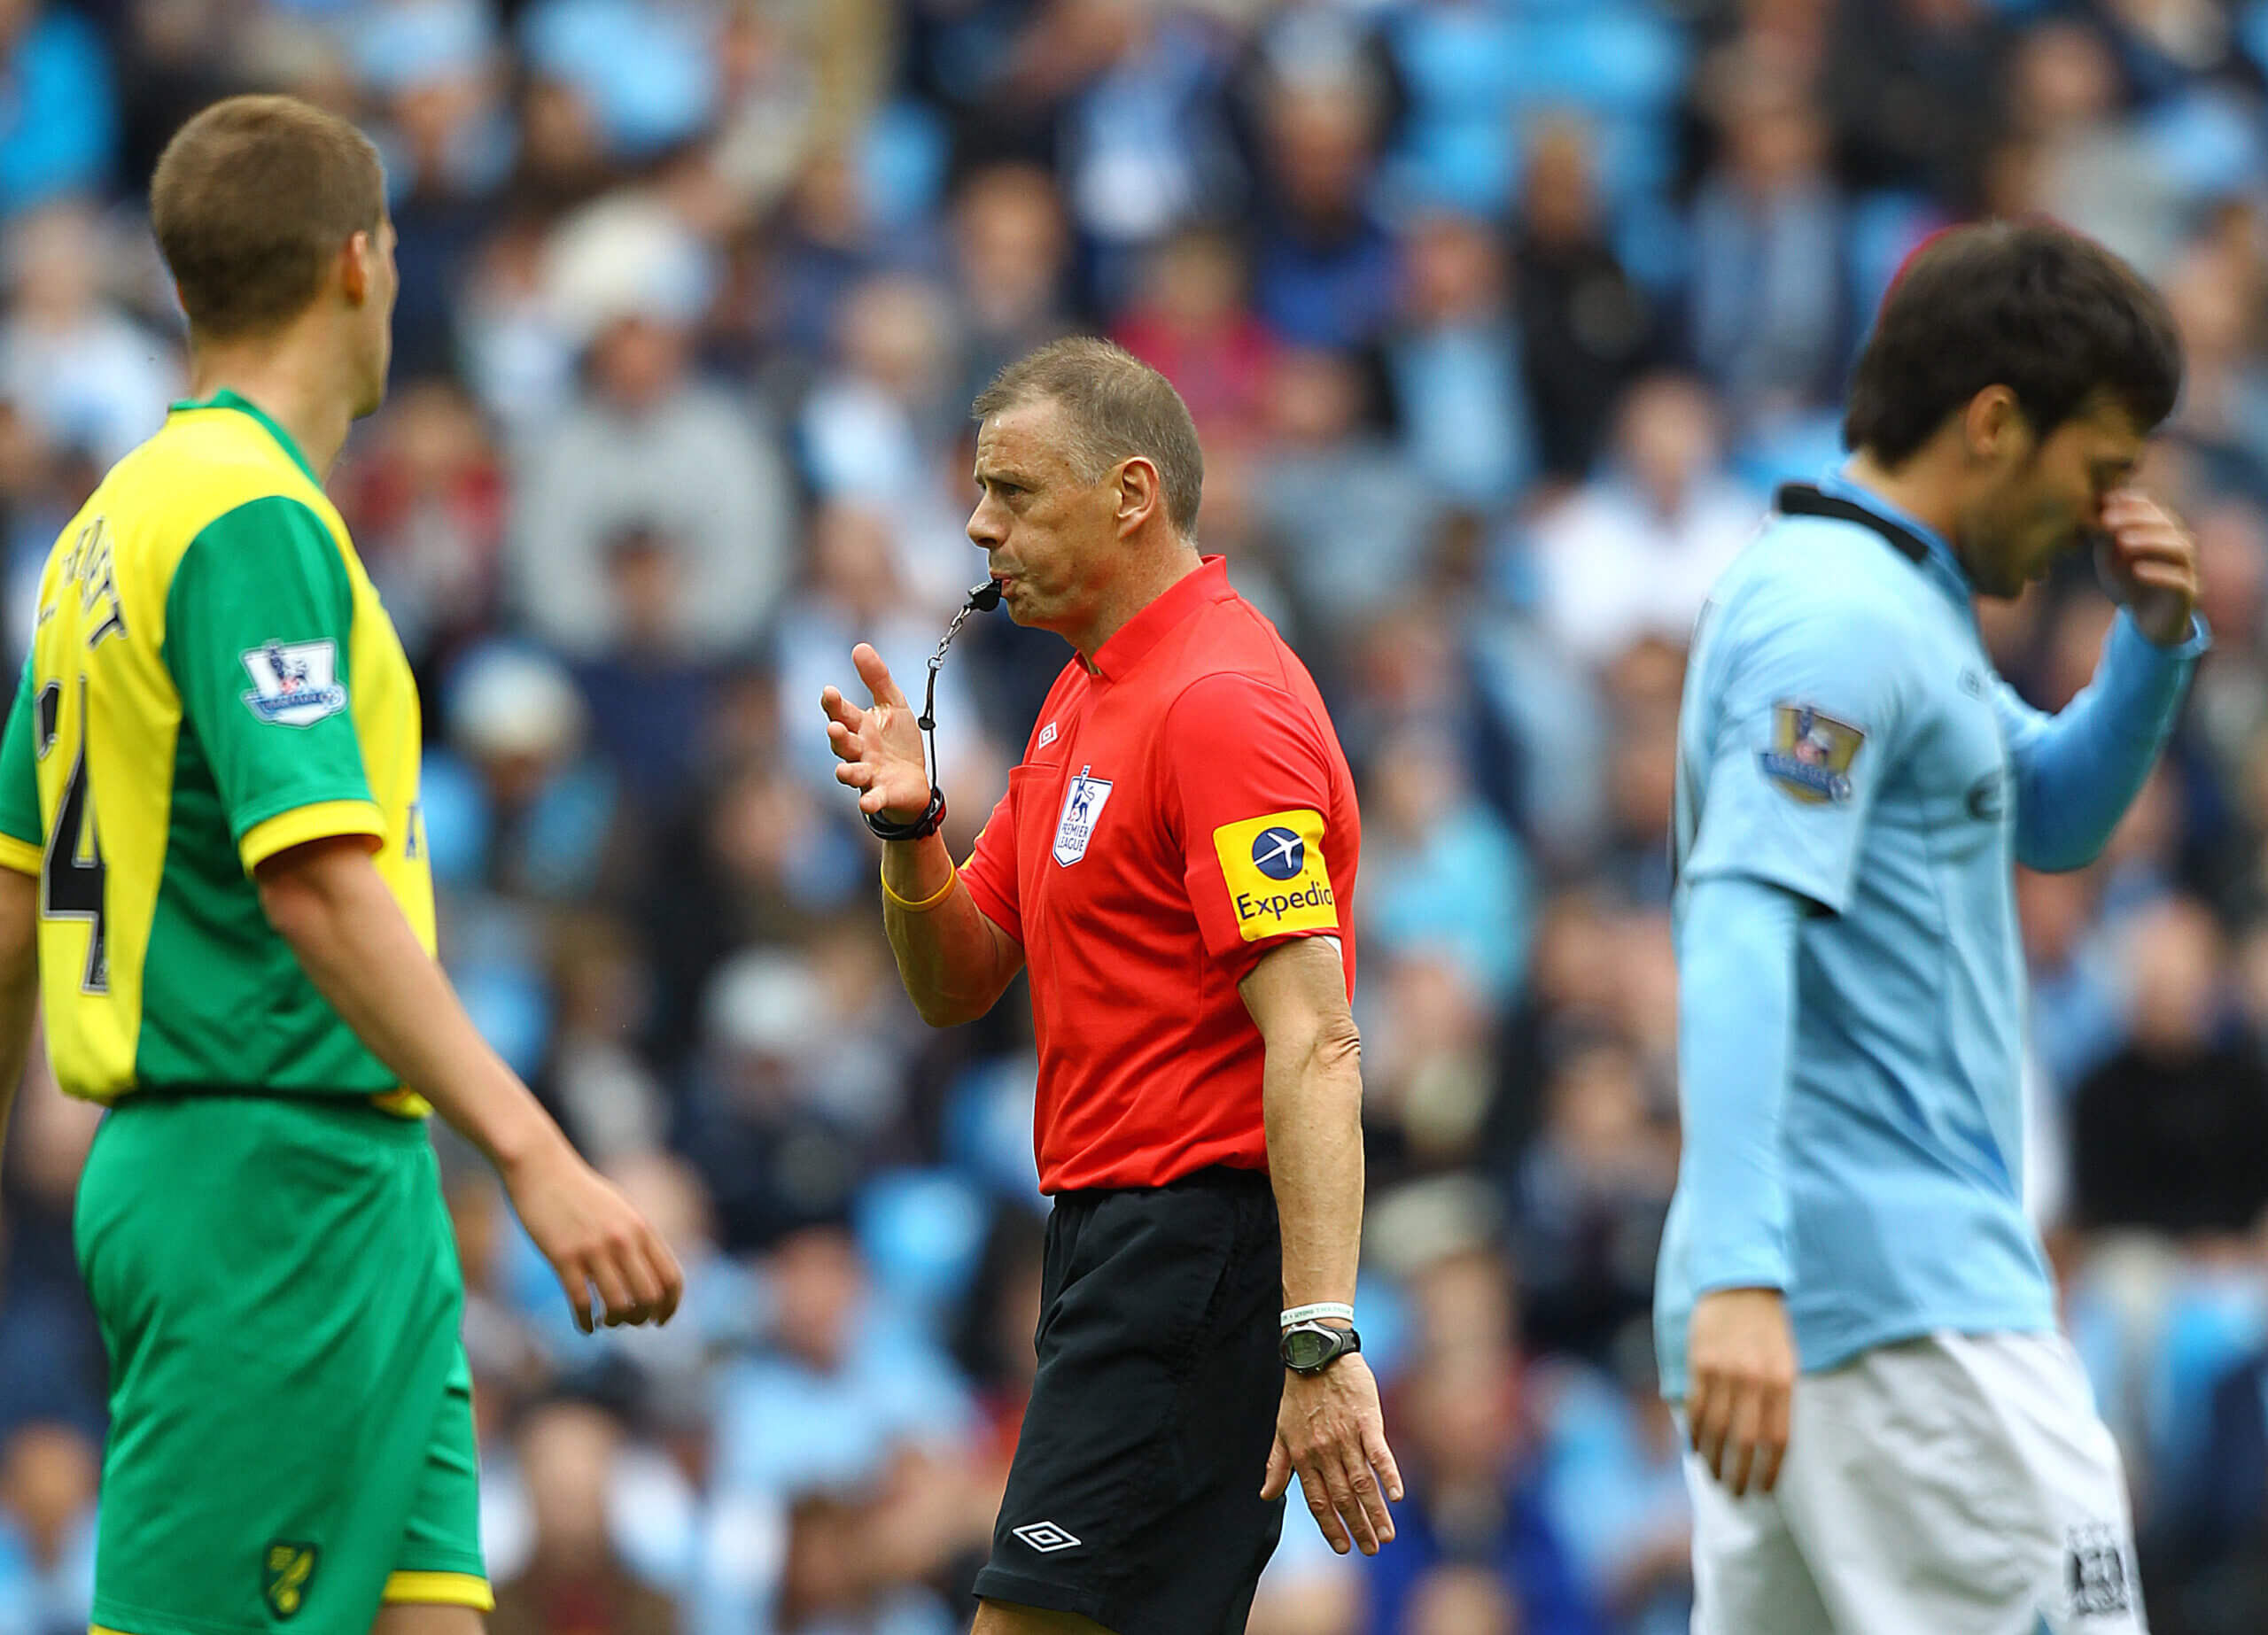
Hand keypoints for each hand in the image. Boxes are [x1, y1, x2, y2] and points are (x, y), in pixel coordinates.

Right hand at [502, 1138, 684, 1332]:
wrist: (541, 1167)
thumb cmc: (580, 1191)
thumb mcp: (620, 1209)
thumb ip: (637, 1237)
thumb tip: (650, 1272)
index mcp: (642, 1228)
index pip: (671, 1278)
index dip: (670, 1306)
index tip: (660, 1320)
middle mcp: (623, 1240)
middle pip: (649, 1297)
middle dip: (642, 1318)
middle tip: (630, 1321)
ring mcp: (594, 1249)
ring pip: (618, 1305)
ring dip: (615, 1321)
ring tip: (606, 1321)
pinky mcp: (563, 1257)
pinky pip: (581, 1303)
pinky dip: (585, 1322)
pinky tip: (584, 1326)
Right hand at [820, 644, 932, 825]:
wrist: (914, 780)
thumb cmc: (897, 741)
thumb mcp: (893, 704)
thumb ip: (876, 678)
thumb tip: (859, 646)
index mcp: (859, 726)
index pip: (842, 713)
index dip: (834, 704)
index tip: (829, 692)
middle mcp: (858, 751)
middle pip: (843, 743)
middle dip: (838, 737)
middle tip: (835, 728)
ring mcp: (867, 774)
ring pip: (852, 772)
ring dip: (847, 771)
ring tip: (844, 770)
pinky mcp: (880, 793)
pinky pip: (872, 798)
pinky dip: (869, 801)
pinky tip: (867, 802)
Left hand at [1261, 1352, 1402, 1555]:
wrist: (1317, 1352)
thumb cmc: (1299, 1392)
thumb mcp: (1281, 1429)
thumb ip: (1277, 1465)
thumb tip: (1265, 1495)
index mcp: (1303, 1456)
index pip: (1318, 1501)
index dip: (1330, 1526)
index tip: (1342, 1548)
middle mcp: (1324, 1451)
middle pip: (1343, 1498)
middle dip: (1357, 1528)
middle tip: (1372, 1550)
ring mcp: (1346, 1437)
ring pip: (1362, 1483)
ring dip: (1375, 1511)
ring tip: (1387, 1535)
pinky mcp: (1366, 1421)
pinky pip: (1378, 1453)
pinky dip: (1388, 1474)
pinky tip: (1397, 1496)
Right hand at [1685, 1286, 1794, 1497]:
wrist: (1740, 1284)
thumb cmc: (1768, 1327)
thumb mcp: (1786, 1360)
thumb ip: (1779, 1398)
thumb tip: (1769, 1444)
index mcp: (1783, 1381)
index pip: (1778, 1440)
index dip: (1769, 1471)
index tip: (1764, 1491)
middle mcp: (1754, 1380)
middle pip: (1745, 1441)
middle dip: (1739, 1473)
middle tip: (1735, 1492)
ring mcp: (1724, 1372)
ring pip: (1715, 1428)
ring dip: (1713, 1457)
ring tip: (1713, 1475)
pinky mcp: (1699, 1364)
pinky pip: (1694, 1408)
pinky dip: (1693, 1432)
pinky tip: (1693, 1448)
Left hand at [2097, 491, 2200, 647]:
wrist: (2145, 621)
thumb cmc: (2128, 583)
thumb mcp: (2109, 561)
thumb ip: (2105, 540)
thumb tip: (2096, 513)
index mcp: (2163, 532)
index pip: (2153, 509)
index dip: (2132, 503)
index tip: (2105, 502)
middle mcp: (2180, 545)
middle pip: (2167, 524)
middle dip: (2136, 519)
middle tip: (2107, 521)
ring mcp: (2187, 569)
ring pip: (2179, 548)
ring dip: (2151, 542)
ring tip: (2123, 542)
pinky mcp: (2189, 594)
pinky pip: (2180, 581)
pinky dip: (2159, 574)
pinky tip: (2137, 570)